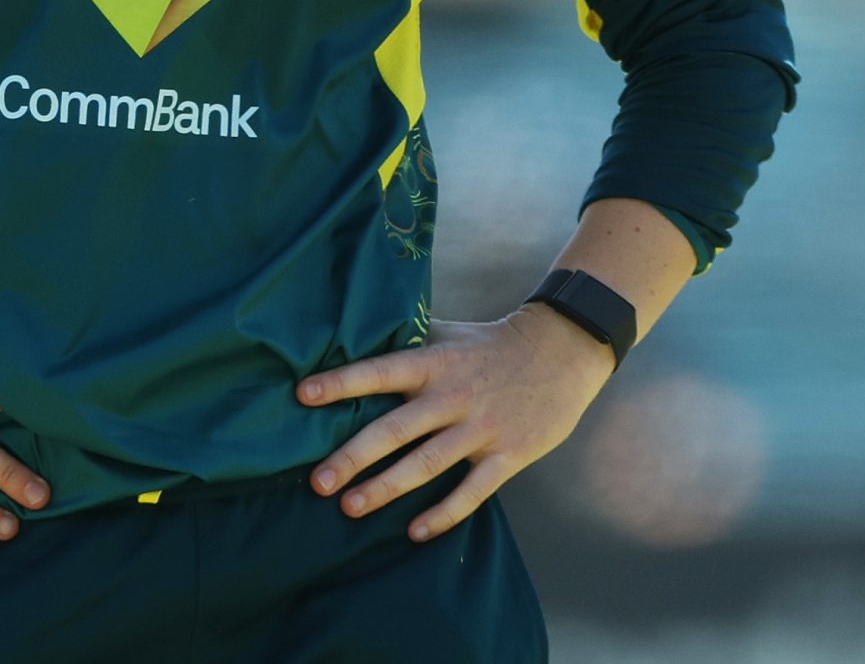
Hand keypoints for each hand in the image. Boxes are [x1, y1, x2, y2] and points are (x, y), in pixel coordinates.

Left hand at [297, 307, 614, 541]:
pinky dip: (443, 513)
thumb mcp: (449, 334)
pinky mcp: (508, 455)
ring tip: (350, 508)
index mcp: (435, 362)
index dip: (342, 383)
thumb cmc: (491, 344)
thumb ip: (409, 342)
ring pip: (427, 464)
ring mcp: (481, 429)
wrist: (562, 352)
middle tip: (318, 481)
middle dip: (354, 457)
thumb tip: (357, 336)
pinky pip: (471, 492)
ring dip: (387, 488)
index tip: (302, 396)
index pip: (380, 371)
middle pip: (396, 429)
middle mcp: (453, 396)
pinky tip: (414, 531)